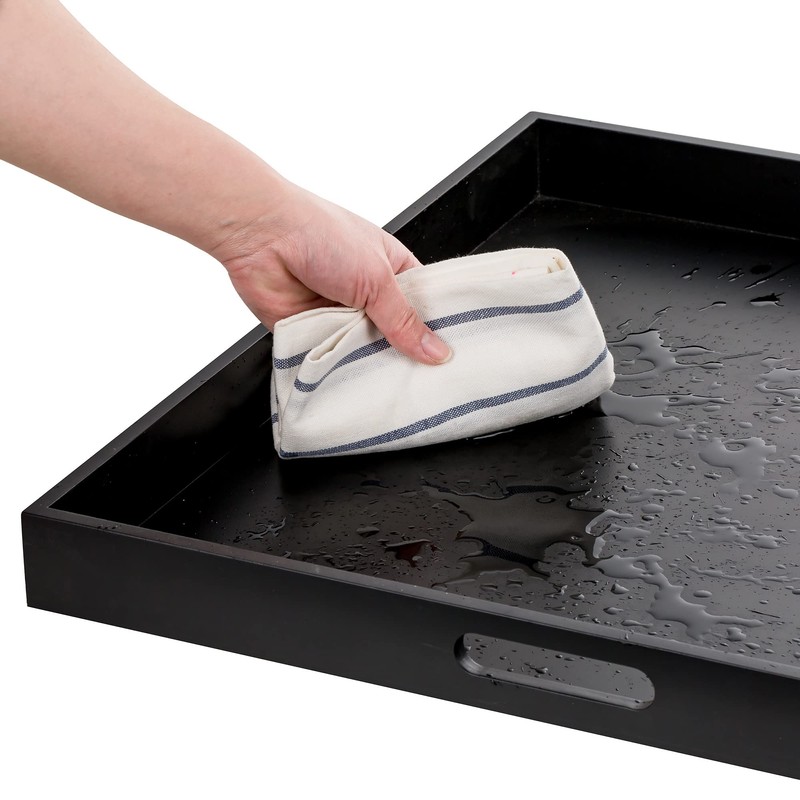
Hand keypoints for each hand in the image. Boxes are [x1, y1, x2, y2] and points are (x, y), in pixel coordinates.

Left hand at [211, 180, 452, 364]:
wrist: (260, 236)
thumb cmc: (319, 234)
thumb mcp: (376, 277)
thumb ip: (404, 320)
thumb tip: (436, 351)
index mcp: (391, 271)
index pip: (423, 308)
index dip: (437, 332)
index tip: (450, 360)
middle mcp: (367, 295)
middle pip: (395, 336)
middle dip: (403, 355)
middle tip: (423, 383)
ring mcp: (339, 315)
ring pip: (363, 352)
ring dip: (368, 363)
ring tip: (388, 386)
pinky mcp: (312, 334)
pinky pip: (331, 360)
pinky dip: (338, 369)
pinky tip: (351, 382)